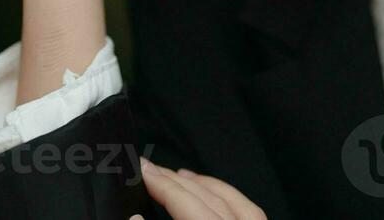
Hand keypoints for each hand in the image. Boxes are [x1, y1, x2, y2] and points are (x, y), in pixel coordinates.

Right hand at [130, 158, 267, 218]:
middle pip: (207, 200)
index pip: (186, 205)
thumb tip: (134, 218)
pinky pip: (249, 213)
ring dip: (202, 185)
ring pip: (233, 203)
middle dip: (176, 181)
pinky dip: (227, 197)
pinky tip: (211, 193)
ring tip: (177, 175)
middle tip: (150, 169)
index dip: (161, 185)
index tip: (141, 169)